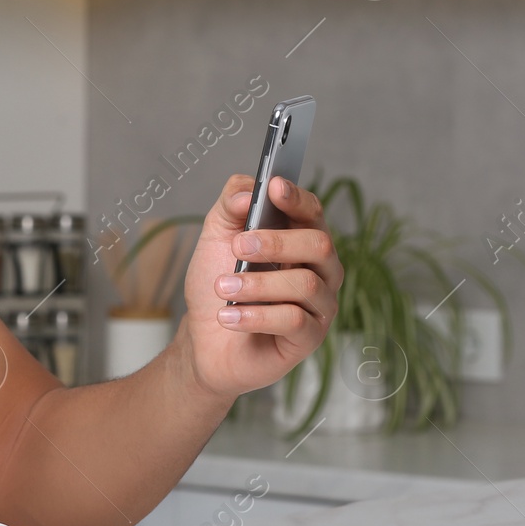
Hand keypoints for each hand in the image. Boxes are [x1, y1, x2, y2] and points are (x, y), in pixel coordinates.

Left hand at [179, 174, 343, 399]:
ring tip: (222, 288)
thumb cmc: (217, 285)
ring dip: (256, 284)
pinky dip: (255, 315)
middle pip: (318, 244)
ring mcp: (319, 304)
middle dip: (275, 242)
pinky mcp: (310, 337)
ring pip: (305, 283)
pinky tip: (228, 316)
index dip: (295, 198)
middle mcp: (319, 269)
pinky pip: (294, 320)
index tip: (273, 187)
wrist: (204, 338)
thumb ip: (229, 207)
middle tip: (238, 247)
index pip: (311, 212)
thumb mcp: (215, 238)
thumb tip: (248, 191)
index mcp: (300, 239)